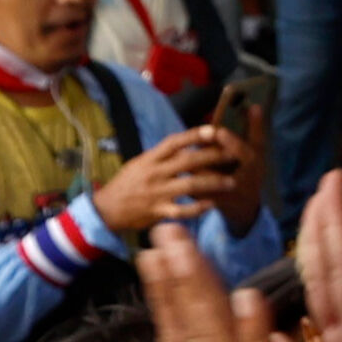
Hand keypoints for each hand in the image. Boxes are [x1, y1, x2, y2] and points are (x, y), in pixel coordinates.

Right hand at [94, 124, 238, 235]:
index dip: (194, 135)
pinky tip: (212, 205)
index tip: (214, 130)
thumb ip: (163, 156)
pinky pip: (182, 210)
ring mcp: (157, 193)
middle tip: (234, 154)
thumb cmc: (128, 183)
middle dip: (213, 157)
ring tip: (232, 182)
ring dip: (213, 183)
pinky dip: (198, 208)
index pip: (174, 142)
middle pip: (188, 162)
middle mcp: (154, 173)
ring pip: (190, 186)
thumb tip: (187, 143)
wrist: (107, 208)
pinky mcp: (158, 211)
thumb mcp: (141, 163)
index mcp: (150, 159)